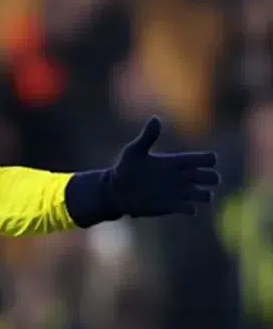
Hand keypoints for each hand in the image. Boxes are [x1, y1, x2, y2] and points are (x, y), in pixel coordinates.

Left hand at [68, 117, 219, 225]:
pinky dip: (190, 209)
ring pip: (206, 195)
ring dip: (204, 195)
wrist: (115, 191)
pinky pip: (191, 209)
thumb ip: (147, 137)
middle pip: (212, 177)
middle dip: (211, 178)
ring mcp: (178, 193)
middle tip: (195, 180)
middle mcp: (182, 177)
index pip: (207, 159)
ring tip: (189, 194)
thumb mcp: (134, 151)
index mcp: (177, 162)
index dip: (208, 160)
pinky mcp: (171, 207)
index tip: (195, 163)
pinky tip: (180, 206)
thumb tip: (155, 119)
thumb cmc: (124, 169)